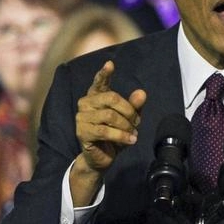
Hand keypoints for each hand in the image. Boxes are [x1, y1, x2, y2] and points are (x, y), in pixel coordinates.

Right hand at [74, 61, 147, 178]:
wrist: (102, 158)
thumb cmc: (114, 136)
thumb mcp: (128, 120)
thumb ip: (134, 106)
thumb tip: (142, 93)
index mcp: (95, 96)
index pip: (99, 82)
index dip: (104, 73)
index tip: (110, 64)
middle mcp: (85, 103)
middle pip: (111, 98)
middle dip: (129, 111)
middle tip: (137, 122)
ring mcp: (81, 117)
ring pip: (109, 115)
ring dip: (126, 125)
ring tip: (133, 134)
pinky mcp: (82, 132)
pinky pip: (104, 130)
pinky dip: (120, 135)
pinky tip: (130, 140)